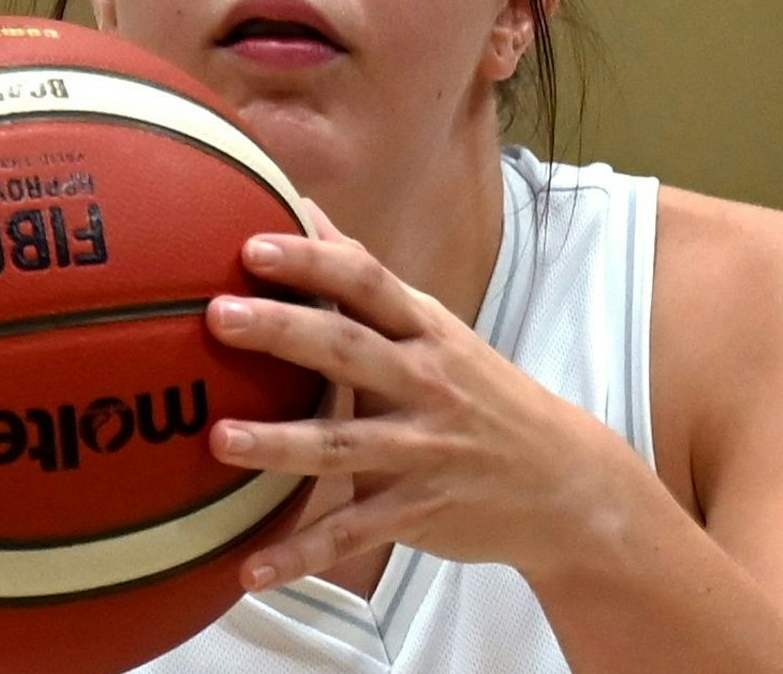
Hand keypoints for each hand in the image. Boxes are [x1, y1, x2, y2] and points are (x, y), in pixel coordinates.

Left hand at [205, 201, 633, 589]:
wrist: (564, 481)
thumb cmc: (479, 392)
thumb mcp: (435, 329)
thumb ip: (366, 279)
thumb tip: (303, 210)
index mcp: (426, 331)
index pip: (368, 281)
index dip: (312, 261)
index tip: (252, 244)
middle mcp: (426, 383)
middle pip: (349, 350)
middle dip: (284, 331)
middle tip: (218, 316)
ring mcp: (423, 450)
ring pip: (344, 446)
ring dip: (280, 445)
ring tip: (219, 440)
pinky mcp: (419, 511)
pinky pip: (353, 534)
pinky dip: (302, 555)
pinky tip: (248, 572)